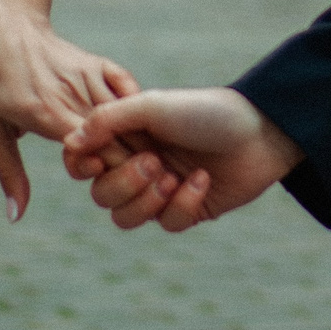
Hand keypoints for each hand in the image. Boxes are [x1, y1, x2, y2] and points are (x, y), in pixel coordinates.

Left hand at [0, 1, 137, 221]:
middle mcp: (73, 94)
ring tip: (159, 165)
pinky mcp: (100, 64)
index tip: (124, 189)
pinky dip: (141, 108)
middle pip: (117, 135)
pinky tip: (149, 129)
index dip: (113, 171)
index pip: (93, 150)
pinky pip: (130, 88)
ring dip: (144, 138)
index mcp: (47, 113)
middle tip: (154, 184)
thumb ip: (10, 174)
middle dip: (136, 161)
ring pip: (129, 113)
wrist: (7, 28)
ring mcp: (89, 76)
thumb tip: (17, 217)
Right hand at [60, 87, 303, 231]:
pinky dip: (182, 203)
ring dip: (147, 201)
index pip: (83, 161)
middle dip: (124, 183)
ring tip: (173, 176)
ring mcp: (162, 190)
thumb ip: (109, 120)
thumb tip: (70, 142)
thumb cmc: (205, 111)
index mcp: (125, 137)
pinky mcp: (187, 209)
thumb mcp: (153, 106)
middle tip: (155, 162)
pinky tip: (201, 180)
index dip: (79, 167)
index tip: (93, 162)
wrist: (260, 131)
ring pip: (126, 218)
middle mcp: (138, 164)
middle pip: (102, 196)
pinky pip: (168, 223)